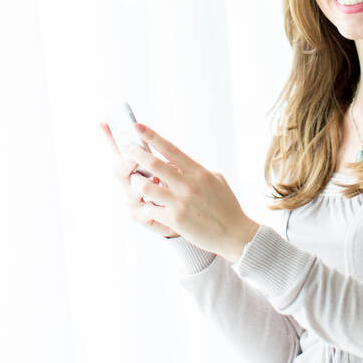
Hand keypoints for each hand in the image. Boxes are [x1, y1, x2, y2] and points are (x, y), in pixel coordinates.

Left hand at [110, 119, 259, 262]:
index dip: (152, 137)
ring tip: (135, 182)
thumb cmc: (227, 206)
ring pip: (146, 186)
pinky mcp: (175, 219)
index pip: (170, 149)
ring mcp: (180, 202)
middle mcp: (188, 184)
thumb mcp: (215, 180)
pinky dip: (146, 205)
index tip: (138, 127)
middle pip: (154, 164)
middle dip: (135, 154)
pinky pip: (150, 208)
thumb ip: (196, 170)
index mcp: (198, 172)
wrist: (235, 234)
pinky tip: (148, 206)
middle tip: (126, 149)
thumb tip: (178, 163)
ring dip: (136, 183)